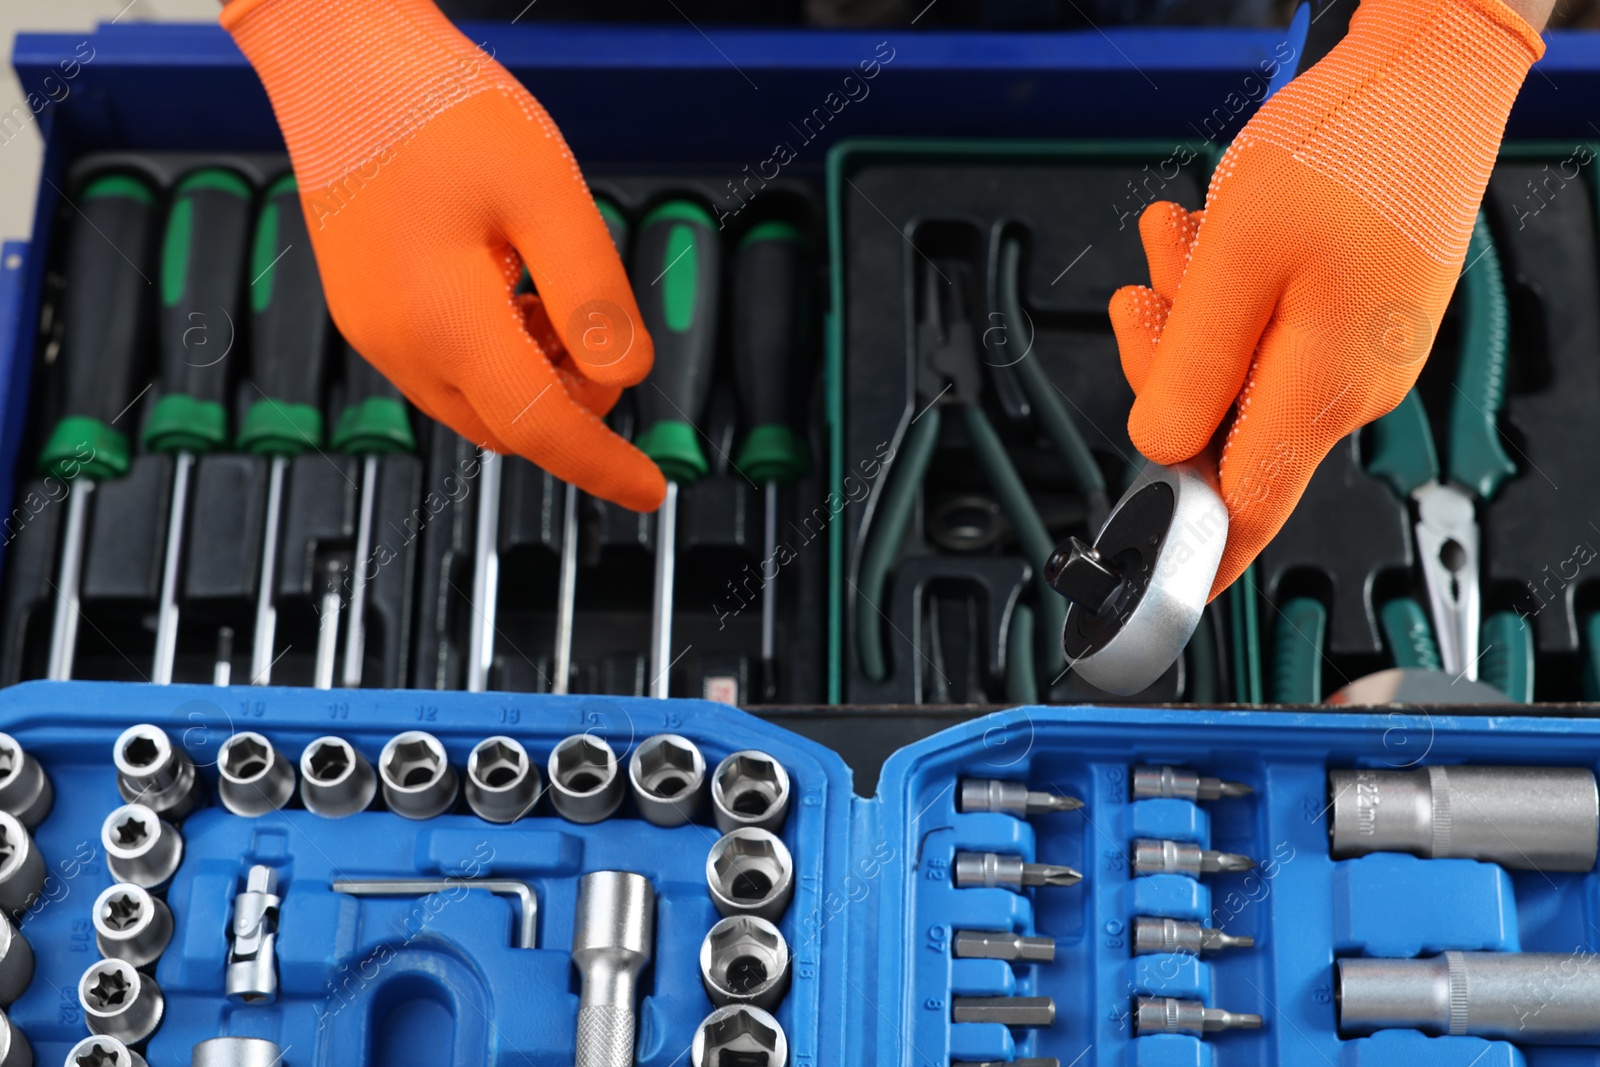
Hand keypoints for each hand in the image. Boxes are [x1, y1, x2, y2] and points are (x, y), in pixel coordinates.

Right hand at [223, 0, 663, 510]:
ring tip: (554, 293)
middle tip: (601, 332)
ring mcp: (374, 332)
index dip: (604, 464)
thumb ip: (591, 294)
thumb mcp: (546, 195)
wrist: (339, 56)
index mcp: (443, 321)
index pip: (542, 430)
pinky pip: (447, 370)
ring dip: (535, 379)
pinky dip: (498, 357)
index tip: (648, 488)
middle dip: (572, 404)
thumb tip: (625, 375)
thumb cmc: (432, 107)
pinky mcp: (368, 314)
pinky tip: (516, 291)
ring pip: (479, 404)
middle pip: (511, 428)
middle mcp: (398, 344)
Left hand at [1108, 0, 1542, 598]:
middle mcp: (1349, 385)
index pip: (1247, 509)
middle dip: (1165, 367)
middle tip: (1145, 298)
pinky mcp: (1356, 315)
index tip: (1160, 585)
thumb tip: (1156, 447)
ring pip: (1237, 366)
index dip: (1196, 554)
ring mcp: (1357, 350)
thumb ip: (1188, 373)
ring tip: (1178, 240)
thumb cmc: (1353, 149)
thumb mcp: (1236, 264)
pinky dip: (1226, 292)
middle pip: (1220, 425)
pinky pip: (1269, 329)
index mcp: (1321, 389)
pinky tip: (1209, 238)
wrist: (1433, 75)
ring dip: (1189, 311)